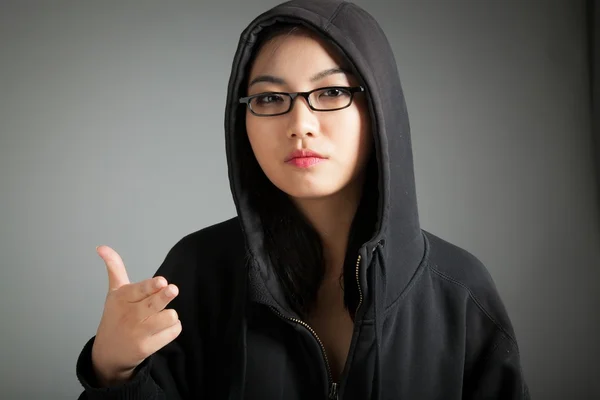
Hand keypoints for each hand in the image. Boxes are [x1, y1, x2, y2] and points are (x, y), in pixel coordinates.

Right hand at [90, 245, 181, 385]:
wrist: (108, 353)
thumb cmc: (116, 317)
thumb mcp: (114, 292)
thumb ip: (114, 268)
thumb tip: (101, 246)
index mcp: (122, 298)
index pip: (140, 290)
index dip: (151, 286)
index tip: (161, 282)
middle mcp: (130, 315)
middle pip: (155, 303)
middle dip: (165, 296)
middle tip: (172, 289)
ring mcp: (139, 332)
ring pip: (169, 316)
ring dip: (170, 314)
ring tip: (161, 315)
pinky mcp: (147, 347)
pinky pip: (173, 331)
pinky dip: (172, 328)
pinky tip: (162, 329)